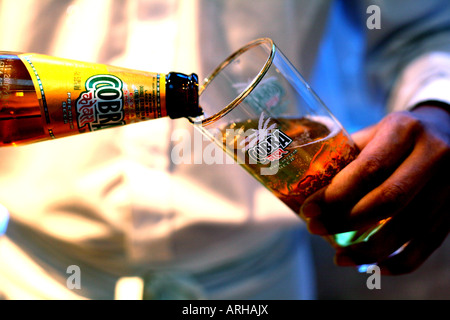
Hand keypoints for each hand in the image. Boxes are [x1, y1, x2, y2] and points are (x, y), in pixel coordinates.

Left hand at [300, 105, 449, 274]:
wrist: (448, 132)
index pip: (367, 169)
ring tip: (340, 258)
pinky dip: (401, 261)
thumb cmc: (399, 135)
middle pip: (387, 200)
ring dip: (369, 250)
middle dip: (345, 221)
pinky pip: (429, 243)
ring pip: (409, 227)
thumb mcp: (376, 131)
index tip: (309, 210)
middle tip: (316, 229)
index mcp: (404, 130)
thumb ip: (348, 153)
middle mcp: (434, 155)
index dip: (335, 195)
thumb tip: (307, 182)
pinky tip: (378, 268)